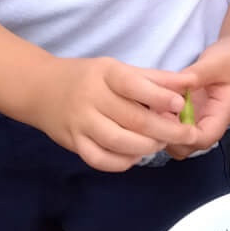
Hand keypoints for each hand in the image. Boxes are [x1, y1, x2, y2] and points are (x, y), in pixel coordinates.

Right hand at [33, 57, 197, 170]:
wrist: (40, 89)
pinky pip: (99, 159)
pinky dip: (122, 161)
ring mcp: (80, 123)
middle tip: (187, 134)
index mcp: (104, 74)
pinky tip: (136, 155)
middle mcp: (90, 98)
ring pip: (117, 141)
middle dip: (166, 129)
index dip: (160, 97)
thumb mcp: (118, 69)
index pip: (134, 85)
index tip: (181, 104)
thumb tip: (190, 82)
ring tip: (161, 143)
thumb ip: (154, 78)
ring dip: (146, 146)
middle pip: (132, 118)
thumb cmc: (88, 77)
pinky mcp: (73, 143)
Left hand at [164, 35, 229, 159]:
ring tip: (153, 105)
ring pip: (177, 136)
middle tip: (154, 112)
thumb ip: (195, 76)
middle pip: (187, 145)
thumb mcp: (215, 63)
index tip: (166, 119)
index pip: (203, 139)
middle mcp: (209, 121)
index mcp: (221, 114)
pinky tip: (155, 100)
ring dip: (163, 126)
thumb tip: (174, 87)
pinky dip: (162, 115)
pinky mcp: (189, 109)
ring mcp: (198, 117)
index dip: (183, 136)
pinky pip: (173, 121)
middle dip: (168, 135)